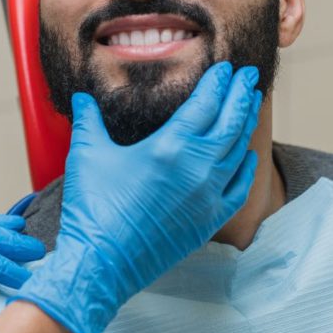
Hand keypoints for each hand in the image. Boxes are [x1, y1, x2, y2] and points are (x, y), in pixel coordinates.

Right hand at [15, 62, 261, 332]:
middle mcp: (197, 168)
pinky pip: (237, 188)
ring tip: (250, 105)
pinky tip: (248, 156)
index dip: (219, 83)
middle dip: (240, 95)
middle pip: (230, 122)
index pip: (206, 104)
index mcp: (170, 146)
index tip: (228, 68)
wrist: (101, 265)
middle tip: (249, 76)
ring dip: (245, 125)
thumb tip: (81, 97)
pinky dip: (246, 168)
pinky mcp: (208, 221)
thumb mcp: (87, 155)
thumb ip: (88, 120)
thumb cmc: (92, 209)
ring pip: (238, 152)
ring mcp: (207, 197)